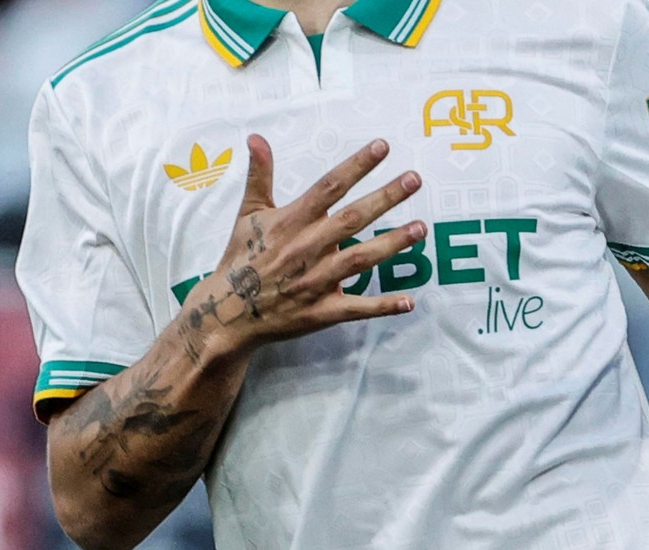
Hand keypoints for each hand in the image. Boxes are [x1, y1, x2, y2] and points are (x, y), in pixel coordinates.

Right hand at [182, 134, 425, 350]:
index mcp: (291, 222)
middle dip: (385, 198)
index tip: (383, 146)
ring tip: (421, 228)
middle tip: (414, 179)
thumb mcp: (247, 214)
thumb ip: (259, 175)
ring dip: (392, 244)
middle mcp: (306, 249)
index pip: (329, 187)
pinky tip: (410, 301)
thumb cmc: (240, 258)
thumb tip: (257, 137)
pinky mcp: (321, 311)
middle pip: (352, 219)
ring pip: (360, 260)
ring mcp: (315, 282)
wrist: (226, 312)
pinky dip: (383, 306)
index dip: (356, 166)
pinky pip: (356, 308)